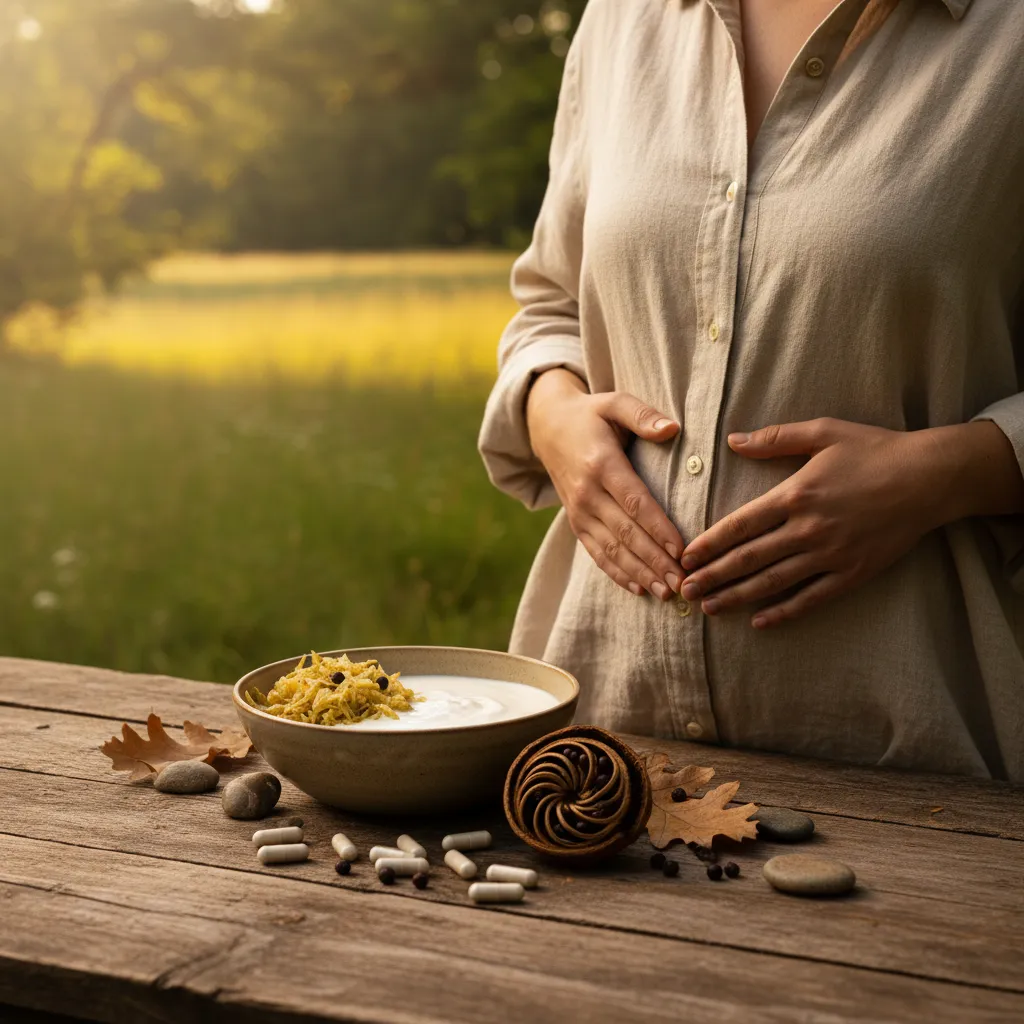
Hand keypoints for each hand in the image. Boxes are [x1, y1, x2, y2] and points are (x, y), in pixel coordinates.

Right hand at [526, 368, 685, 598]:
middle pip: (626, 533)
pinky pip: (597, 553)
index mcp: (601, 464)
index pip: (635, 502)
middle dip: (655, 561)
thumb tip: (672, 429)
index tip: (682, 550)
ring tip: (667, 593)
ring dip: (640, 574)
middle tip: (684, 582)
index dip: (658, 528)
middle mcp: (587, 493)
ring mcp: (579, 512)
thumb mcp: (615, 402)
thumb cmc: (592, 414)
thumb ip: (643, 415)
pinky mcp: (576, 523)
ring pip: (612, 549)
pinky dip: (618, 573)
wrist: (547, 427)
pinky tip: (640, 589)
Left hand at [678, 417, 950, 627]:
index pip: (740, 525)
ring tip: (709, 607)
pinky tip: (759, 622)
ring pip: (773, 582)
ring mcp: (830, 555)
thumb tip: (733, 440)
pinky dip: (784, 612)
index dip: (709, 544)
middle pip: (749, 559)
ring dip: (737, 597)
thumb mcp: (823, 432)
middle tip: (684, 590)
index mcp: (795, 494)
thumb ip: (775, 438)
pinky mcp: (853, 573)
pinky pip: (811, 598)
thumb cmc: (875, 449)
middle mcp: (808, 529)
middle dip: (713, 576)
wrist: (931, 478)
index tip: (685, 557)